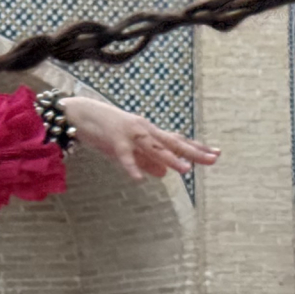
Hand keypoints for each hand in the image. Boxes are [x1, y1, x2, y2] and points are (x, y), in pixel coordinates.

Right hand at [64, 98, 217, 180]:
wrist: (79, 114)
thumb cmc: (103, 131)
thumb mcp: (127, 148)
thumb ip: (145, 160)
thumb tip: (163, 174)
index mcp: (148, 132)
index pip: (176, 141)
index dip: (196, 147)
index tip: (216, 153)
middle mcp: (144, 131)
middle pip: (173, 143)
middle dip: (193, 152)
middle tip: (214, 159)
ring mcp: (130, 135)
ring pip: (154, 148)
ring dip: (170, 159)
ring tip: (186, 170)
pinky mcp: (113, 140)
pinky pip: (125, 156)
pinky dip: (132, 167)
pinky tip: (139, 179)